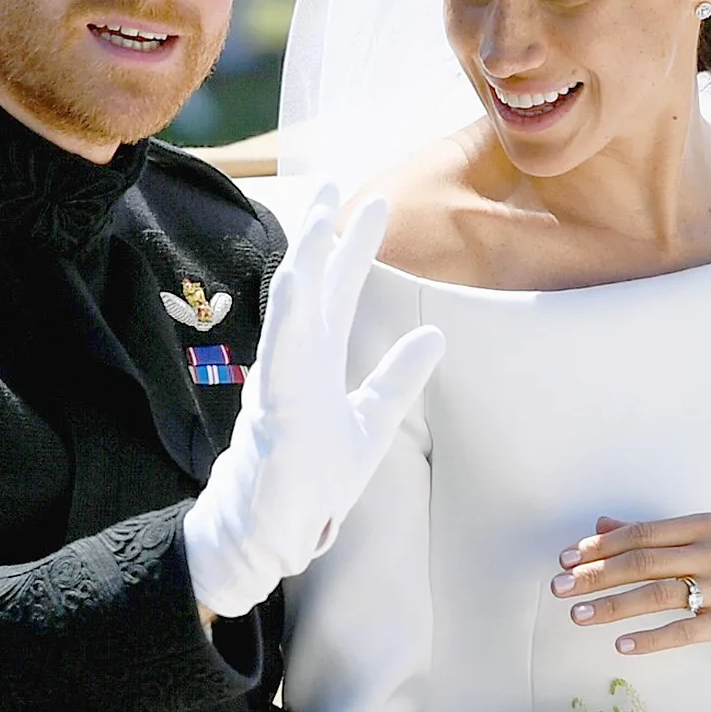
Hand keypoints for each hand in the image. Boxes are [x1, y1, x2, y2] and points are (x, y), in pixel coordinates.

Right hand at [182, 186, 444, 617]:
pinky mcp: (277, 409)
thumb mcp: (373, 422)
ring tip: (319, 212)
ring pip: (292, 306)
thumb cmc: (312, 481)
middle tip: (337, 178)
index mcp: (316, 360)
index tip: (375, 202)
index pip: (337, 291)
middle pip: (311, 283)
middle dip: (324, 232)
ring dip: (306, 257)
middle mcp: (295, 360)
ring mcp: (282, 380)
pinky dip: (289, 314)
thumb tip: (435, 334)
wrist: (275, 533)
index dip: (354, 247)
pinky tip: (297, 278)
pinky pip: (282, 353)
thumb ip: (397, 378)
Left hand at [555, 513, 710, 711]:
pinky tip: (620, 645)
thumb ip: (653, 536)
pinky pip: (683, 631)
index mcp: (706, 525)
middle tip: (558, 587)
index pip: (642, 533)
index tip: (565, 558)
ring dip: (612, 606)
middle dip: (596, 575)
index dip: (600, 546)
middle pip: (644, 561)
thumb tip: (600, 525)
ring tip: (578, 616)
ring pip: (658, 594)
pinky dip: (649, 639)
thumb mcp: (701, 545)